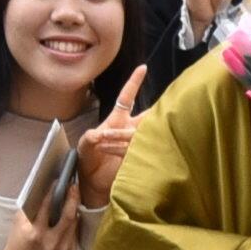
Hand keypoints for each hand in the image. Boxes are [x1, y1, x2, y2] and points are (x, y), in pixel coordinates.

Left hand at [76, 66, 145, 209]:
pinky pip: (136, 150)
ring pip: (142, 133)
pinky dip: (128, 151)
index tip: (143, 68)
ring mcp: (134, 143)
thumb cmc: (88, 158)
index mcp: (117, 120)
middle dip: (154, 111)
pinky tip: (126, 154)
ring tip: (123, 138)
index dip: (134, 83)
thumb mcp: (85, 143)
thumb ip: (91, 137)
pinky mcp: (135, 157)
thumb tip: (100, 135)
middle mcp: (128, 128)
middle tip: (165, 108)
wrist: (91, 181)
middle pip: (145, 115)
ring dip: (129, 136)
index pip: (127, 97)